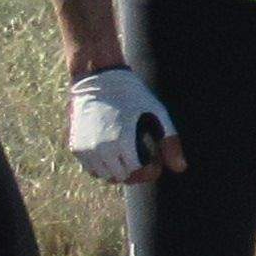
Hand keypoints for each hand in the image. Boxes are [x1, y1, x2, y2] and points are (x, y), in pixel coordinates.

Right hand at [65, 64, 180, 184]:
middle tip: (140, 158)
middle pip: (122, 177)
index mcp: (123, 143)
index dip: (149, 170)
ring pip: (105, 176)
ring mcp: (86, 149)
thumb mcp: (157, 113)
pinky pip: (91, 169)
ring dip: (117, 170)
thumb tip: (180, 168)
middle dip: (134, 171)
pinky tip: (112, 153)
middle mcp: (102, 149)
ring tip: (126, 157)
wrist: (98, 78)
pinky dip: (101, 166)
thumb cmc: (132, 94)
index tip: (153, 161)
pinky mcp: (76, 147)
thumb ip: (170, 142)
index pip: (138, 173)